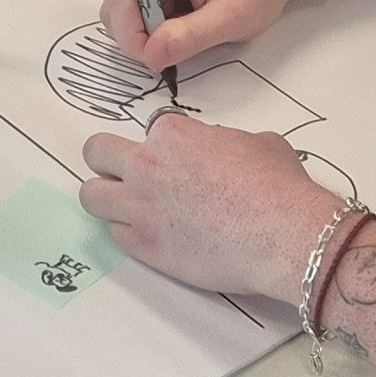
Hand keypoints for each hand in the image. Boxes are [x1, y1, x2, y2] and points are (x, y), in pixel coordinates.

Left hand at [80, 114, 340, 302]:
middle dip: (108, 161)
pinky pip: (115, 234)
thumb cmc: (278, 185)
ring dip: (107, 199)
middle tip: (129, 176)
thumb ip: (226, 142)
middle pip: (97, 152)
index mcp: (171, 133)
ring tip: (127, 209)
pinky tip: (150, 236)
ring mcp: (141, 206)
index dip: (163, 146)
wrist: (284, 233)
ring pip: (91, 196)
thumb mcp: (257, 142)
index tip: (178, 161)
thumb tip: (227, 153)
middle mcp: (146, 164)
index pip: (149, 130)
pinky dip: (127, 233)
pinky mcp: (145, 245)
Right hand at [98, 0, 312, 71]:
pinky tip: (182, 24)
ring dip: (147, 31)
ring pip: (124, 9)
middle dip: (138, 35)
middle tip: (173, 52)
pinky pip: (137, 8)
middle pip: (116, 3)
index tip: (158, 61)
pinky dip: (154, 25)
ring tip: (184, 34)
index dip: (133, 34)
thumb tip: (150, 55)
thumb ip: (190, 36)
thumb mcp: (233, 16)